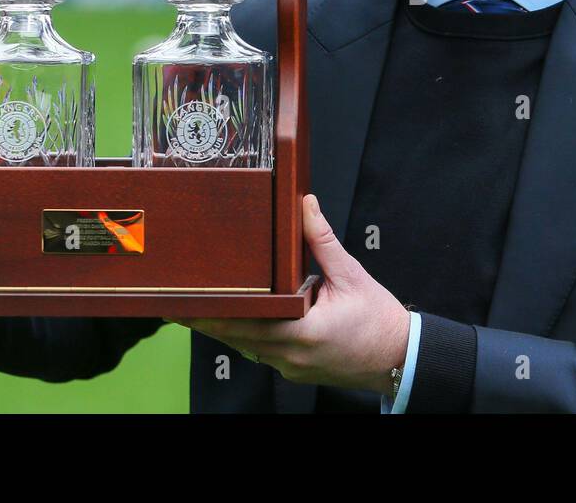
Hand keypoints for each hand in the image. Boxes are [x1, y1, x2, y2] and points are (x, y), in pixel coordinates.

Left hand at [174, 194, 410, 396]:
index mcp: (304, 331)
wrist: (399, 357)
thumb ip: (322, 240)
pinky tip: (237, 322)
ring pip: (247, 348)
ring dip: (226, 330)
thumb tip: (305, 205)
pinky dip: (248, 338)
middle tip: (176, 307)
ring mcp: (291, 368)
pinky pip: (263, 353)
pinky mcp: (294, 371)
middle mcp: (292, 355)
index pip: (246, 323)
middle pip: (237, 339)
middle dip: (207, 322)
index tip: (189, 303)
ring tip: (196, 312)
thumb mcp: (351, 274)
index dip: (215, 314)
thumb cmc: (378, 318)